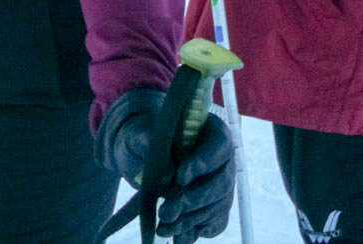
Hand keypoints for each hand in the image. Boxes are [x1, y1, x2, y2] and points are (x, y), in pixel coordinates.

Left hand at [95, 89, 233, 242]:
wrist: (140, 155)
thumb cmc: (142, 138)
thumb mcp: (140, 135)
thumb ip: (152, 145)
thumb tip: (169, 175)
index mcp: (210, 130)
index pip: (218, 146)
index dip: (203, 163)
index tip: (180, 177)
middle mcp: (222, 159)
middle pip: (221, 182)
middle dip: (193, 200)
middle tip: (165, 212)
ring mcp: (221, 184)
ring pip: (217, 206)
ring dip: (191, 220)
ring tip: (163, 228)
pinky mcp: (214, 206)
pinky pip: (215, 223)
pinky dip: (197, 231)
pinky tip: (178, 236)